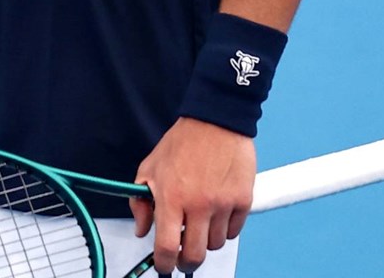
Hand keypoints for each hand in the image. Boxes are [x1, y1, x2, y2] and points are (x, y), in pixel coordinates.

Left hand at [130, 117, 254, 273]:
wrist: (215, 121)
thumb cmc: (182, 143)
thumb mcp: (149, 168)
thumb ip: (140, 201)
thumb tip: (141, 229)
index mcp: (171, 197)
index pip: (167, 246)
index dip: (164, 264)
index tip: (164, 265)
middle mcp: (198, 205)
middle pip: (195, 254)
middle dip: (186, 260)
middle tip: (183, 254)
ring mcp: (223, 204)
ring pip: (215, 244)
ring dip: (205, 240)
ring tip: (199, 223)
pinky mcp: (243, 200)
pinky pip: (234, 231)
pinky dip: (225, 229)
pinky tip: (217, 214)